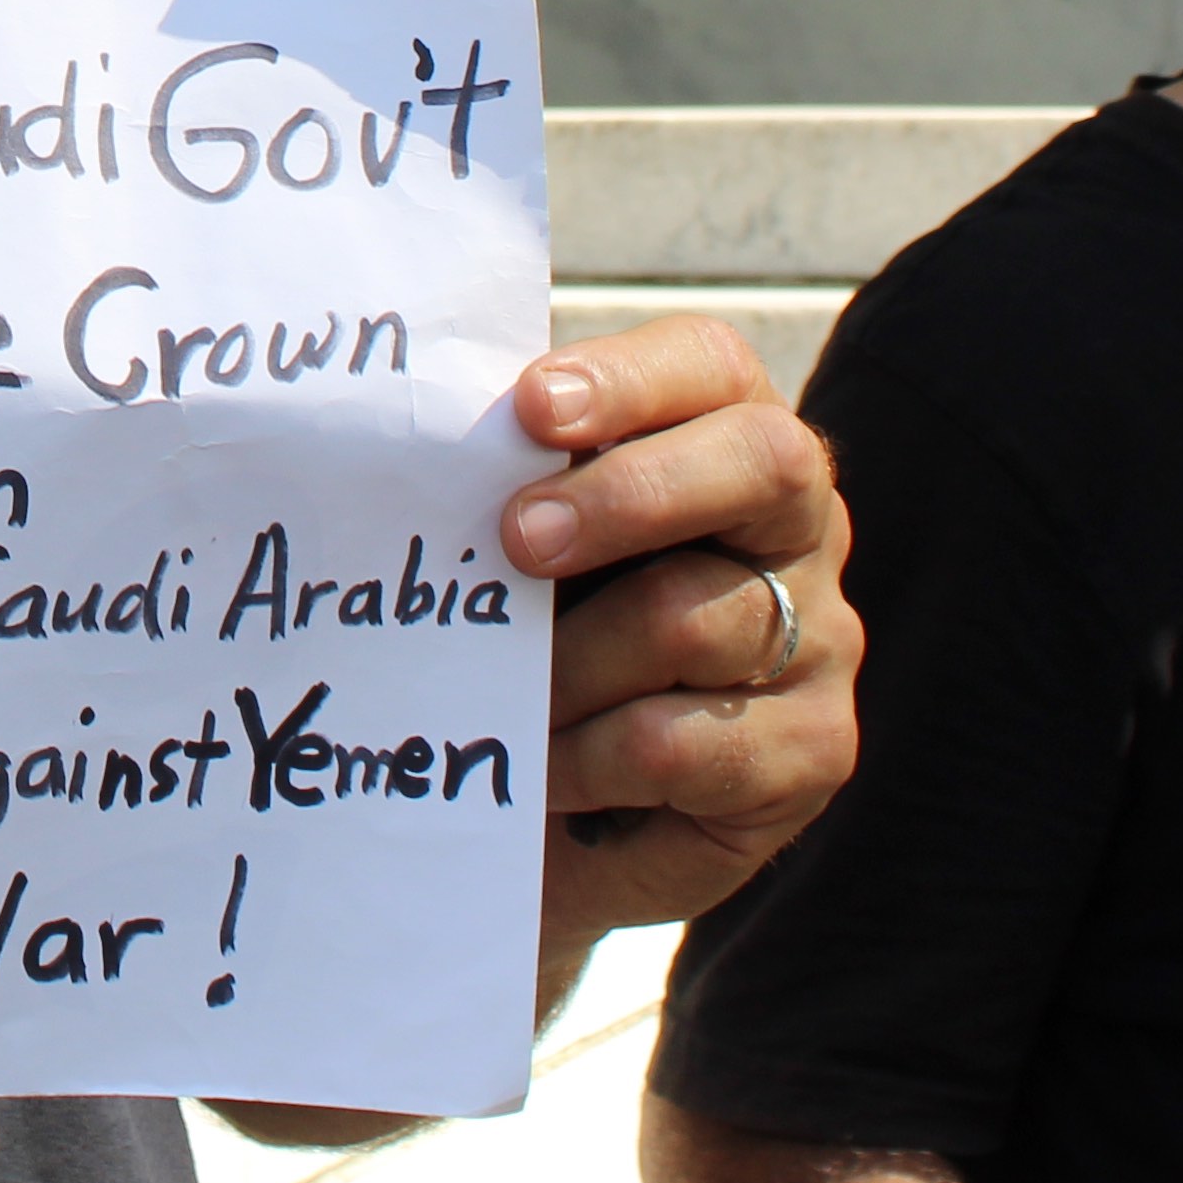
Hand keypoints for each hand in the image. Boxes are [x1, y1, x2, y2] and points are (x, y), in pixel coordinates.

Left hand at [199, 314, 852, 1151]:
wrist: (541, 816)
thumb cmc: (516, 633)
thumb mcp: (503, 536)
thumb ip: (485, 464)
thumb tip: (360, 393)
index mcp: (723, 433)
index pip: (712, 366)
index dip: (630, 378)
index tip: (528, 408)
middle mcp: (798, 526)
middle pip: (761, 465)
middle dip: (629, 497)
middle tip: (515, 541)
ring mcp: (822, 638)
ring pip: (701, 619)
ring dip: (572, 665)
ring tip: (507, 694)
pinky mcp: (813, 753)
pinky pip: (688, 744)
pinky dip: (590, 759)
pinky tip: (544, 769)